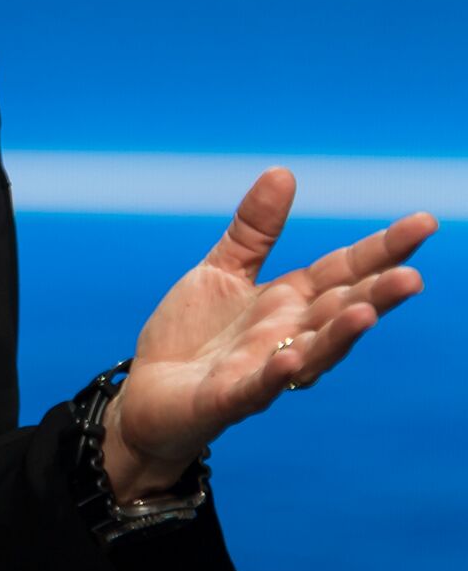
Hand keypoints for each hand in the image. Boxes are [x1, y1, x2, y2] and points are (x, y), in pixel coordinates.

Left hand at [105, 167, 434, 485]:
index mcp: (289, 302)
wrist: (146, 395)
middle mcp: (288, 337)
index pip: (344, 271)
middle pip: (340, 311)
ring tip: (367, 313)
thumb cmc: (193, 336)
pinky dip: (275, 376)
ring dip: (340, 337)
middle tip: (413, 276)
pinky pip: (257, 387)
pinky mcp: (229, 398)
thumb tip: (283, 172)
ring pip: (312, 354)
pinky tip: (290, 362)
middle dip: (377, 296)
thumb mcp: (222, 270)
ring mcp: (263, 370)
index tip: (425, 223)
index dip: (382, 250)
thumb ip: (254, 229)